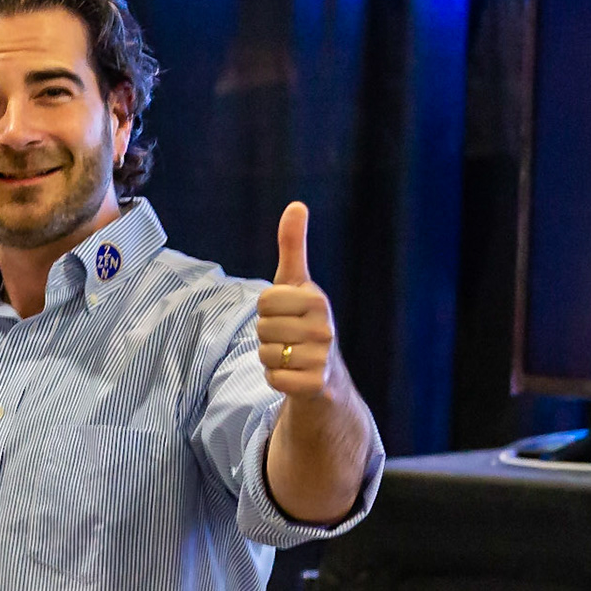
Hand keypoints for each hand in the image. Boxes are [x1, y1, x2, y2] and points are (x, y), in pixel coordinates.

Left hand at [257, 202, 338, 399]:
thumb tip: (296, 204)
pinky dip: (276, 379)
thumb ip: (293, 245)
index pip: (264, 301)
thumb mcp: (297, 282)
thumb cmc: (305, 321)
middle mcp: (325, 328)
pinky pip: (273, 378)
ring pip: (265, 354)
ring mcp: (321, 358)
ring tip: (292, 356)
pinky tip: (294, 375)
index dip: (268, 309)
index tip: (287, 314)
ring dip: (271, 357)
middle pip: (262, 327)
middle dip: (268, 334)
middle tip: (289, 338)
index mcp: (317, 299)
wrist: (328, 376)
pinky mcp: (314, 385)